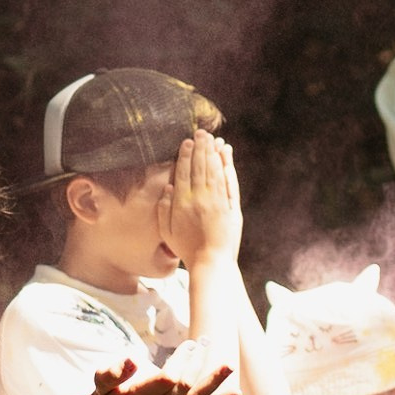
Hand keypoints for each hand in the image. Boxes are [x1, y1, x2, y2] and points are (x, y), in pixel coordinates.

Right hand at [87, 356, 236, 394]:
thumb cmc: (109, 393)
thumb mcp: (102, 381)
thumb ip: (114, 372)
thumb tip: (131, 360)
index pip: (168, 379)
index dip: (180, 362)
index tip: (188, 345)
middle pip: (185, 385)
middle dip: (196, 363)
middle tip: (202, 341)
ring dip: (215, 381)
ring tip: (230, 365)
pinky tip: (237, 392)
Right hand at [157, 134, 241, 267]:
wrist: (210, 262)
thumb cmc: (186, 249)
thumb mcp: (166, 231)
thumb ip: (163, 209)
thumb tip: (167, 187)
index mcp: (181, 203)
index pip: (183, 172)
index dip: (185, 155)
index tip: (186, 141)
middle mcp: (199, 198)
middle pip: (199, 166)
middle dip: (200, 147)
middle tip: (201, 133)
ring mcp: (216, 201)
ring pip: (214, 171)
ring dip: (213, 152)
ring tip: (212, 139)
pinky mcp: (230, 206)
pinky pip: (228, 182)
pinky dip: (227, 166)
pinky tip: (225, 155)